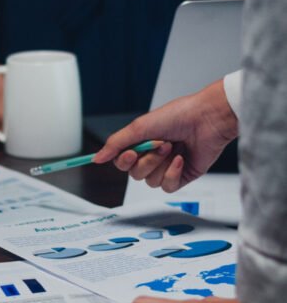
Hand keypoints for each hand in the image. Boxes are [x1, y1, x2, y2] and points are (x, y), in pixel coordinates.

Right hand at [93, 80, 237, 191]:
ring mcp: (167, 167)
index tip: (132, 152)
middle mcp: (152, 156)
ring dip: (160, 164)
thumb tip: (96, 158)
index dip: (124, 161)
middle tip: (160, 144)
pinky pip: (167, 186)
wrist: (207, 119)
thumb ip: (116, 144)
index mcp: (141, 143)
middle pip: (135, 174)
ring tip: (173, 148)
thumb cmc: (177, 116)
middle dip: (147, 160)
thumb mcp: (139, 127)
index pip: (122, 162)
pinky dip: (173, 173)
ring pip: (150, 182)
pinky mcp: (182, 176)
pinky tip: (181, 159)